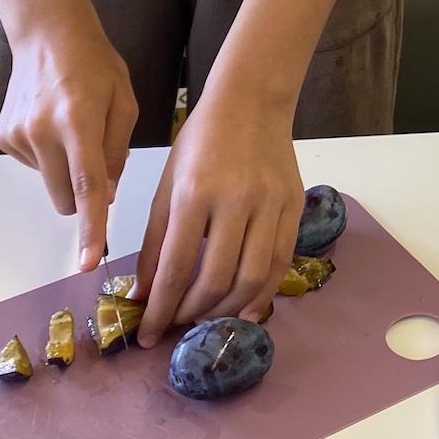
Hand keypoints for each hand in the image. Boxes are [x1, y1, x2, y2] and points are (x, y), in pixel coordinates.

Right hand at [0, 14, 136, 272]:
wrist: (46, 33)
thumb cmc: (95, 64)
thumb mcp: (124, 102)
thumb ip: (117, 152)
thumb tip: (105, 196)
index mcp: (79, 122)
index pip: (87, 186)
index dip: (91, 227)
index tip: (88, 262)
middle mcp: (42, 132)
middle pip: (64, 198)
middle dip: (82, 194)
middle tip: (93, 153)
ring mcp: (17, 136)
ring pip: (48, 182)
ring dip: (63, 167)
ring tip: (69, 124)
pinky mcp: (2, 137)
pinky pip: (33, 165)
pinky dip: (46, 154)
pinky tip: (49, 120)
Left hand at [132, 89, 303, 346]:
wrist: (251, 102)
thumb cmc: (200, 143)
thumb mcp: (166, 187)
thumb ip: (154, 242)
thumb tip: (144, 295)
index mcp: (194, 193)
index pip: (176, 266)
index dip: (160, 309)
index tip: (146, 337)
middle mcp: (235, 200)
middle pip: (216, 278)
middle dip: (191, 313)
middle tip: (176, 326)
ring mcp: (270, 203)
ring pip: (252, 277)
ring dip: (226, 309)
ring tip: (207, 319)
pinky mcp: (294, 205)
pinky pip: (281, 262)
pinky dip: (263, 293)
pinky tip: (245, 308)